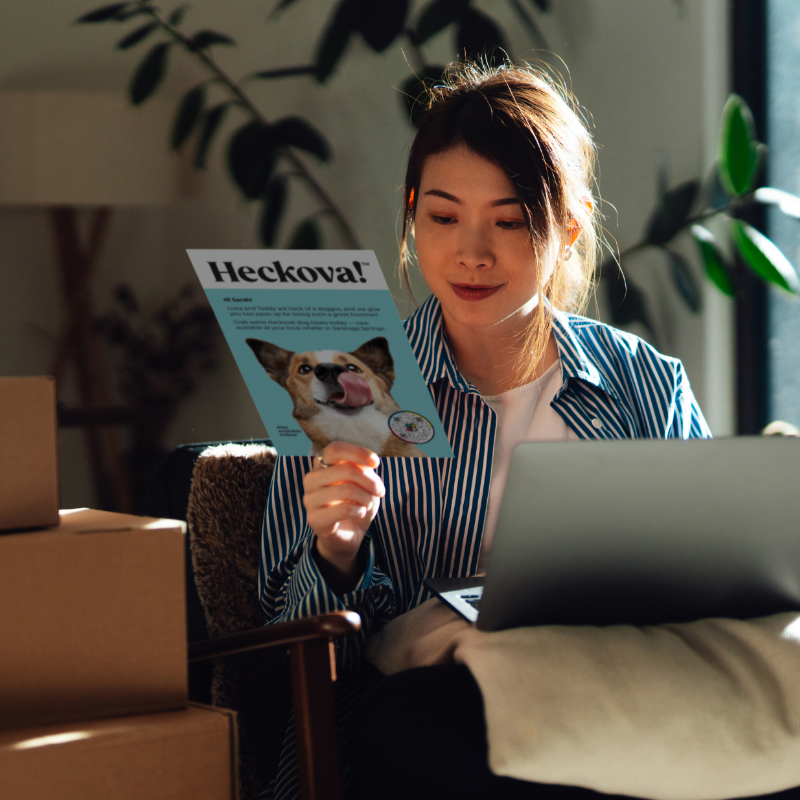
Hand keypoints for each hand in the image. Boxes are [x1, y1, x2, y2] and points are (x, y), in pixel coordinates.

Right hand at [302, 442, 383, 590]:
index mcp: (321, 466)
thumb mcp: (365, 484)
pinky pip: (343, 510)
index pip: (334, 449)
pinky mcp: (314, 519)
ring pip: (346, 490)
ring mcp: (310, 499)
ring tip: (368, 504)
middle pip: (345, 470)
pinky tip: (360, 513)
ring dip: (366, 498)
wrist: (348, 536)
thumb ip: (364, 470)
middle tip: (380, 491)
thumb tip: (369, 464)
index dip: (357, 452)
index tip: (376, 462)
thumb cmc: (356, 504)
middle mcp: (311, 479)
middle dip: (370, 481)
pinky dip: (359, 511)